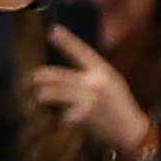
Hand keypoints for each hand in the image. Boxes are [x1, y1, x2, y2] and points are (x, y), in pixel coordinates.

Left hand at [30, 25, 152, 156]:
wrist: (129, 129)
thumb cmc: (117, 101)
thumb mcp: (110, 78)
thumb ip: (90, 70)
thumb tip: (66, 59)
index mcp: (102, 71)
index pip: (82, 52)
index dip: (67, 41)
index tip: (53, 30)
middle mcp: (94, 84)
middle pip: (60, 76)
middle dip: (41, 76)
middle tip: (31, 77)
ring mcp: (87, 102)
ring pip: (55, 94)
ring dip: (41, 95)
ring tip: (35, 96)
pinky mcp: (81, 119)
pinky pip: (60, 113)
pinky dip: (55, 114)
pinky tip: (54, 117)